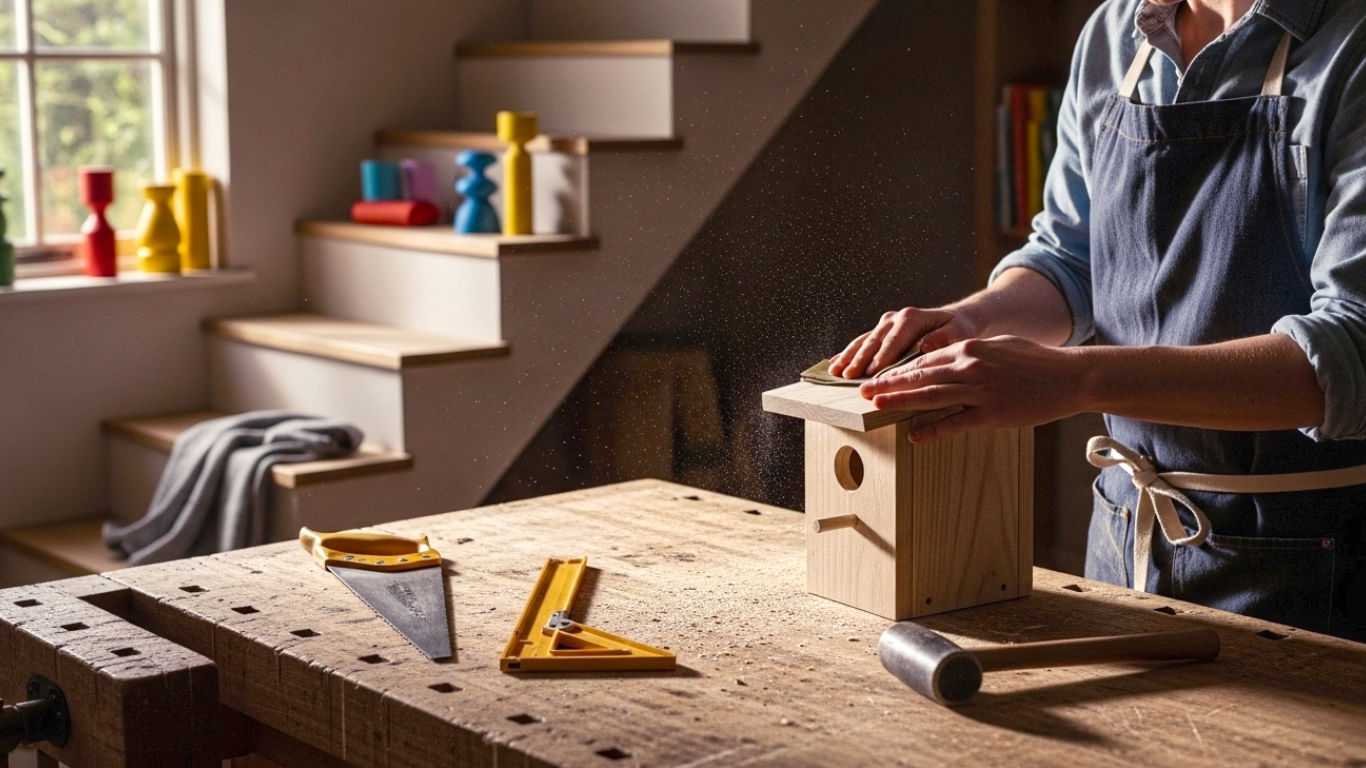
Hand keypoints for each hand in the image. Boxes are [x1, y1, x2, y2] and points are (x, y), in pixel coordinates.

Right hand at [828, 306, 981, 378]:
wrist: (956, 320)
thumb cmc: (959, 329)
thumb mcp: (958, 333)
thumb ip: (942, 339)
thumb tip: (925, 345)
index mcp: (912, 318)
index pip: (893, 341)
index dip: (882, 358)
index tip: (872, 373)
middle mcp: (895, 318)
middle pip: (873, 341)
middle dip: (860, 359)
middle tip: (849, 376)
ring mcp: (885, 324)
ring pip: (863, 341)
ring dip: (848, 357)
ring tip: (835, 372)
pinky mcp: (880, 332)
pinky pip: (860, 342)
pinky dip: (847, 353)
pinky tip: (834, 363)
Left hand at [857, 336, 1082, 441]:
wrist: (1071, 375)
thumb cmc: (1036, 362)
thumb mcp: (999, 347)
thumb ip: (970, 354)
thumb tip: (945, 362)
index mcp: (970, 348)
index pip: (924, 360)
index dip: (897, 371)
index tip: (877, 377)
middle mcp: (970, 367)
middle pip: (920, 377)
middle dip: (888, 385)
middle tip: (861, 392)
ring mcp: (981, 391)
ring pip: (931, 397)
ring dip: (900, 403)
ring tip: (876, 408)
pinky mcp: (993, 414)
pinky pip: (955, 423)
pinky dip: (932, 429)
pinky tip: (914, 435)